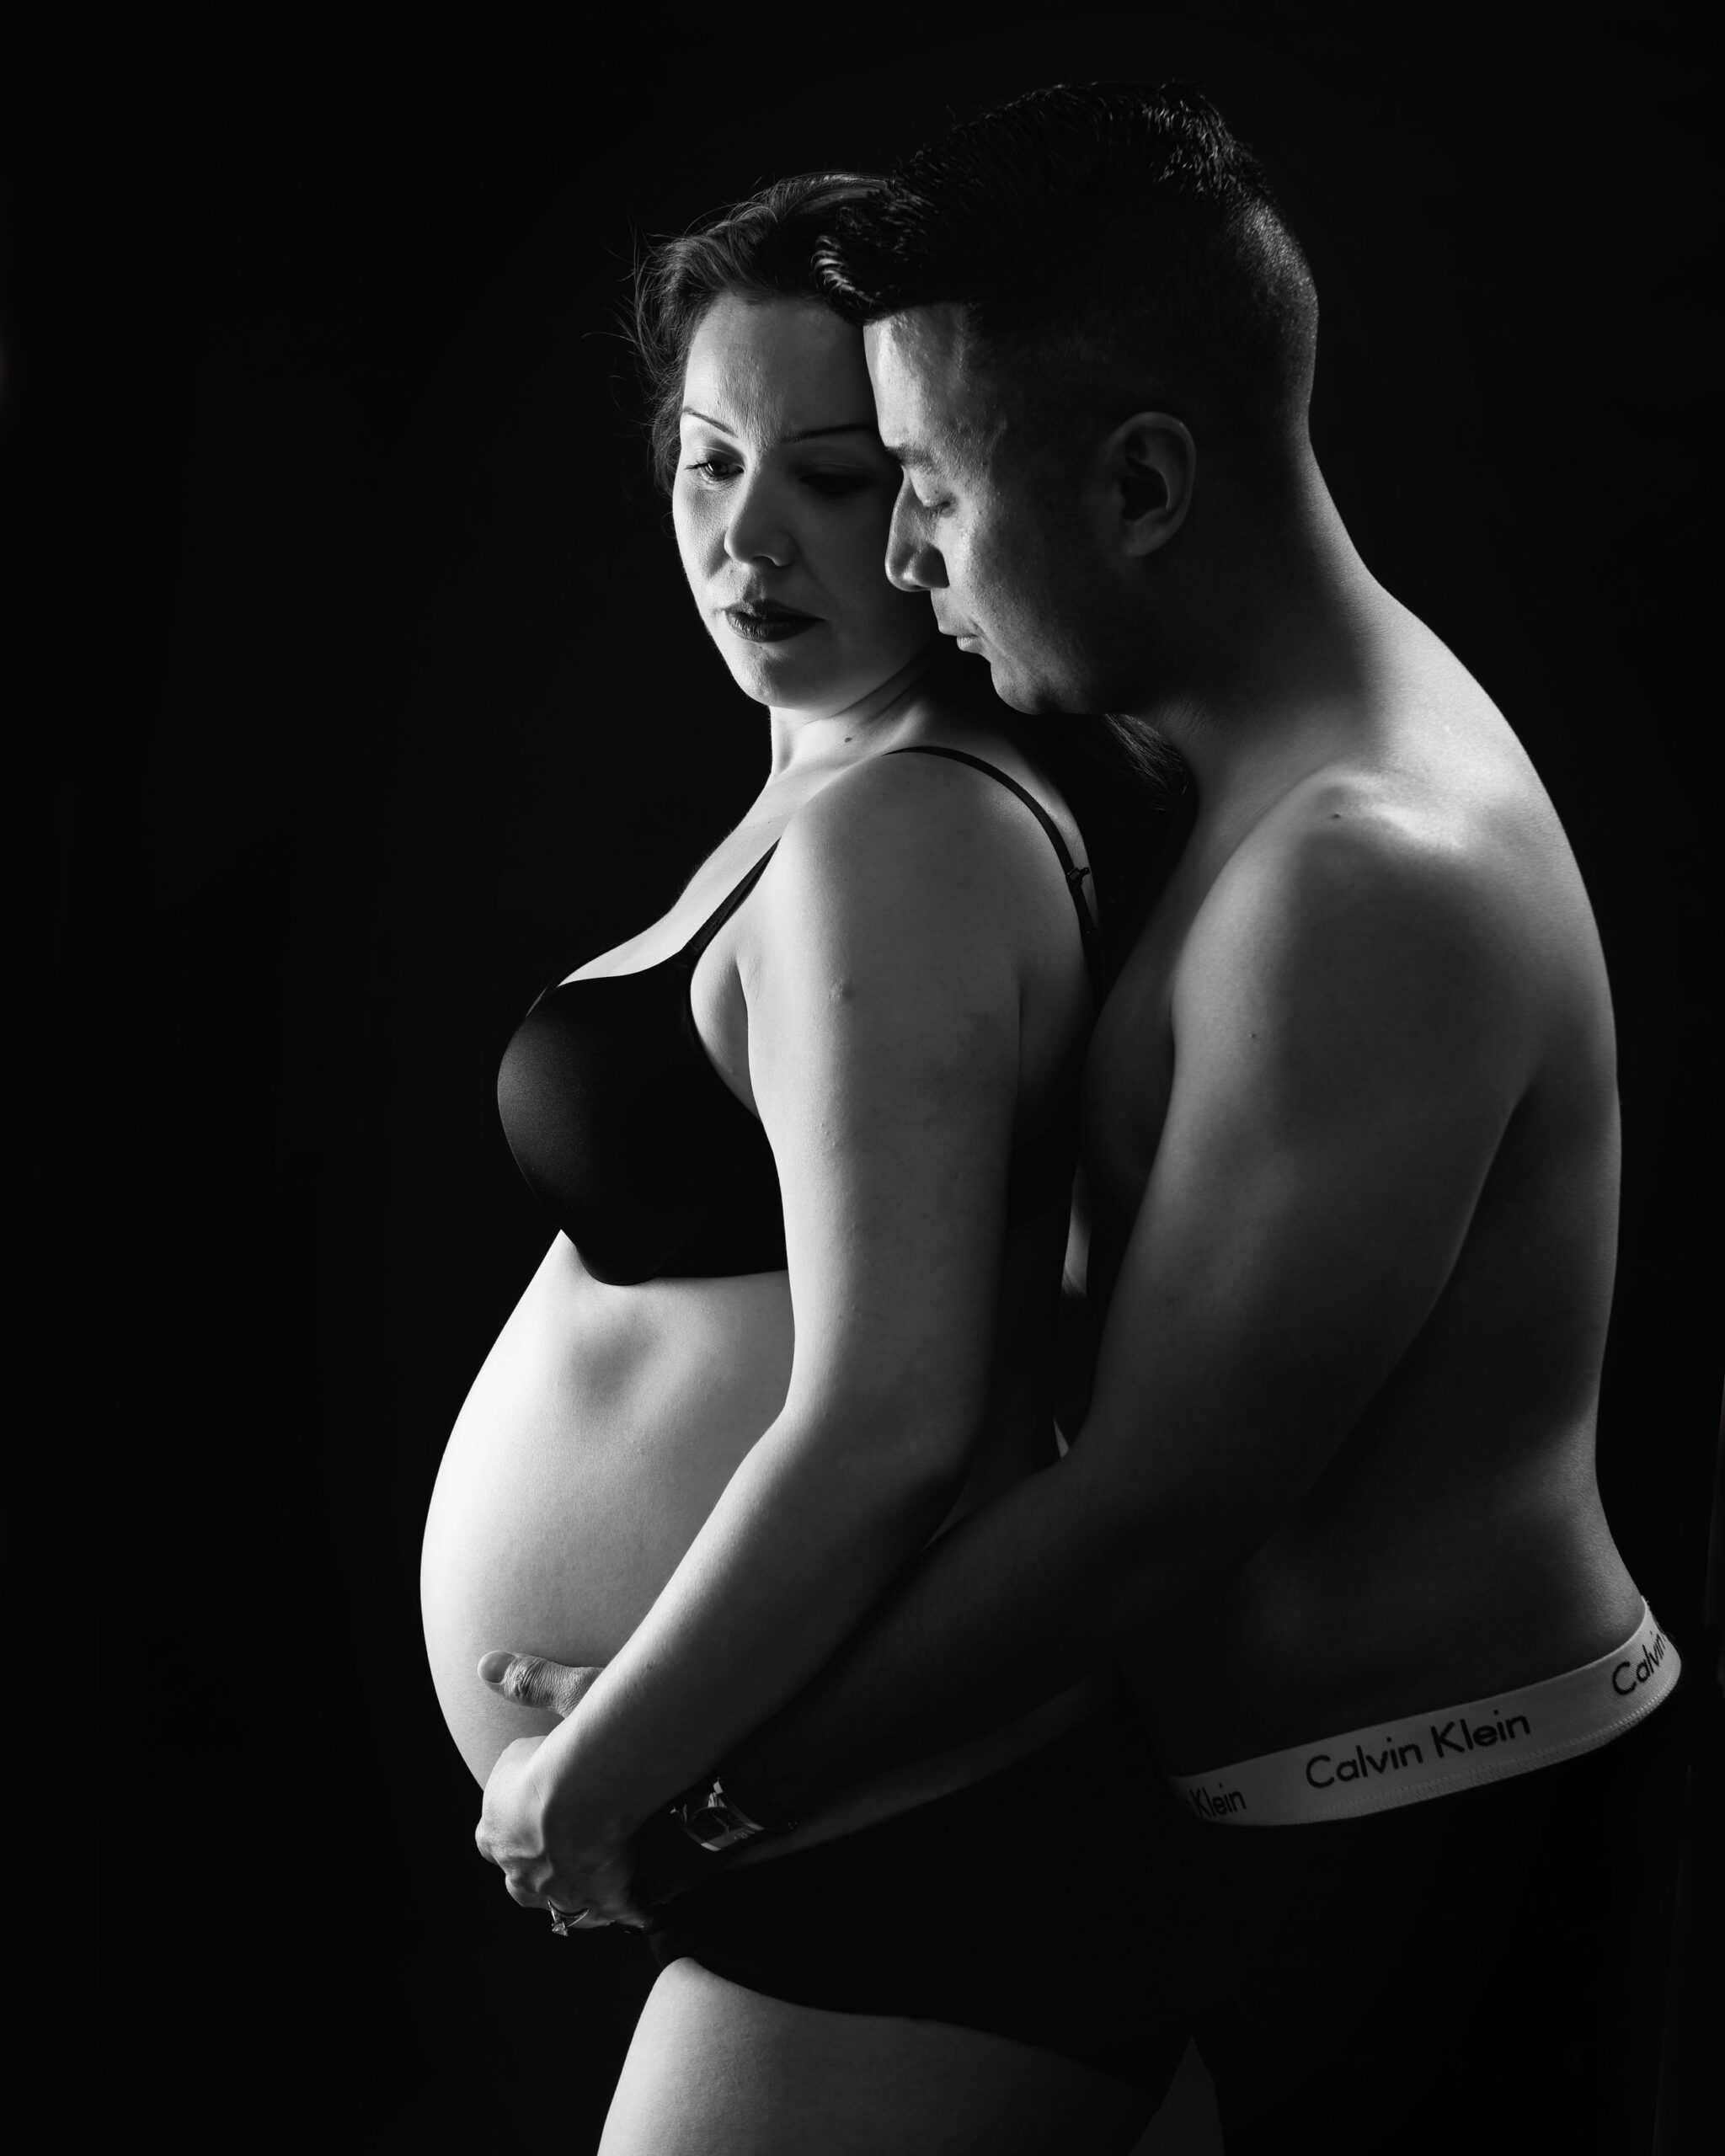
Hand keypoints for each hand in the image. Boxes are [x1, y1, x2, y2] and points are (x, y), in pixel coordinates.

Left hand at [477, 1648, 731, 1910]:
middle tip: (565, 1850)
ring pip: (561, 1907)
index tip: (531, 1814)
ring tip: (600, 1879)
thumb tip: (486, 1663)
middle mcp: (521, 1866)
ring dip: (577, 1894)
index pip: (491, 1835)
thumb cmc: (583, 1740)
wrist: (605, 1784)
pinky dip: (631, 1909)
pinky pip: (617, 1915)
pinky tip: (645, 1902)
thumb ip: (529, 1681)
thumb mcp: (561, 1696)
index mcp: (498, 1823)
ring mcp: (562, 1890)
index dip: (509, 1825)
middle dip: (538, 1868)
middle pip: (519, 1881)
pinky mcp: (606, 1901)